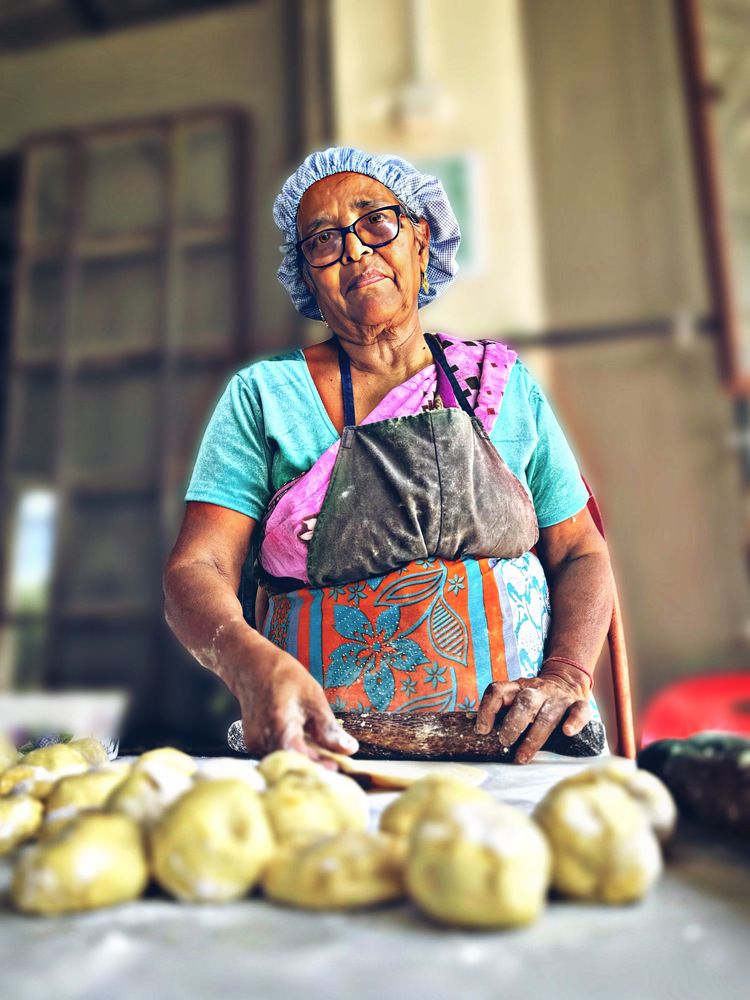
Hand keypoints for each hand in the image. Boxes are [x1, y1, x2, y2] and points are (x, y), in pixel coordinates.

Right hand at [231, 647, 358, 765]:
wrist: (252, 667)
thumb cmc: (282, 678)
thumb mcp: (313, 699)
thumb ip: (329, 729)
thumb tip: (349, 749)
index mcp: (279, 731)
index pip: (302, 761)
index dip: (321, 767)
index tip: (338, 767)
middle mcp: (262, 743)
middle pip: (293, 766)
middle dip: (315, 767)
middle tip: (335, 764)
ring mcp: (255, 746)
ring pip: (285, 762)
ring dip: (305, 761)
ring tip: (324, 756)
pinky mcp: (254, 745)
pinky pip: (277, 754)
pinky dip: (293, 754)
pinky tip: (306, 748)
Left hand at [475, 665, 591, 763]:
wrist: (566, 679)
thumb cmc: (535, 699)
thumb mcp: (516, 697)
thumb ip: (503, 712)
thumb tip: (480, 737)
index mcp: (517, 687)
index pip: (498, 690)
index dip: (487, 709)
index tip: (482, 730)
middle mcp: (537, 689)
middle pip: (524, 701)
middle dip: (513, 723)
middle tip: (505, 742)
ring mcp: (559, 697)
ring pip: (548, 713)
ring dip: (535, 736)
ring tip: (523, 756)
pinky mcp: (578, 703)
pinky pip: (579, 710)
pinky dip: (574, 721)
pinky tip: (567, 732)